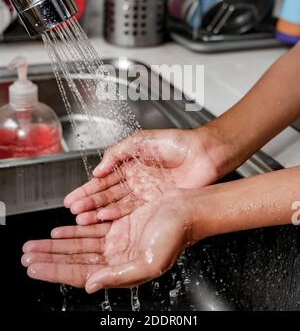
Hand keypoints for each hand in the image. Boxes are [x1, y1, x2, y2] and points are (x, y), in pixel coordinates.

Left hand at [22, 190, 198, 291]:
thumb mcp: (148, 262)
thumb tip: (90, 284)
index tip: (34, 268)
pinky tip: (61, 230)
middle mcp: (117, 257)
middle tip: (28, 254)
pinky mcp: (120, 225)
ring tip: (38, 244)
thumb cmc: (175, 236)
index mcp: (122, 270)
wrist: (188, 211)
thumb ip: (119, 275)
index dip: (55, 271)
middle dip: (50, 258)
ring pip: (80, 244)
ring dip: (58, 244)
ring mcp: (117, 240)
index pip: (80, 273)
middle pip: (75, 259)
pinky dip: (75, 230)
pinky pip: (92, 229)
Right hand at [64, 128, 226, 223]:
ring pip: (116, 204)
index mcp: (130, 163)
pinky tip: (103, 218)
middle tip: (72, 211)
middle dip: (88, 202)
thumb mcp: (140, 140)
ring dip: (98, 211)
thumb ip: (117, 153)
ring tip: (82, 218)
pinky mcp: (155, 203)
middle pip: (107, 194)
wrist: (203, 154)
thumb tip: (98, 168)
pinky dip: (116, 215)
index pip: (104, 178)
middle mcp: (135, 180)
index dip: (87, 188)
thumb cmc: (177, 142)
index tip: (72, 197)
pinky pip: (131, 210)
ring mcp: (145, 193)